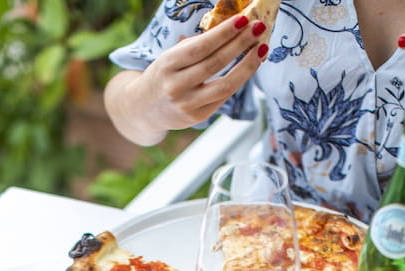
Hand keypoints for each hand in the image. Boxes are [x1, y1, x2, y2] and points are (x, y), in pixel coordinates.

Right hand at [105, 15, 268, 145]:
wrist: (143, 109)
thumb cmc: (162, 76)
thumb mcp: (170, 58)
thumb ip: (195, 48)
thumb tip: (230, 30)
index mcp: (167, 65)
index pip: (200, 47)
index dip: (224, 33)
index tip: (243, 19)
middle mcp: (176, 86)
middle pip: (215, 64)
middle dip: (240, 44)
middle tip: (259, 28)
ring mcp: (187, 105)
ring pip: (225, 85)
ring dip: (247, 66)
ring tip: (261, 49)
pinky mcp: (196, 118)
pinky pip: (223, 97)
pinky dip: (239, 80)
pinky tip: (249, 67)